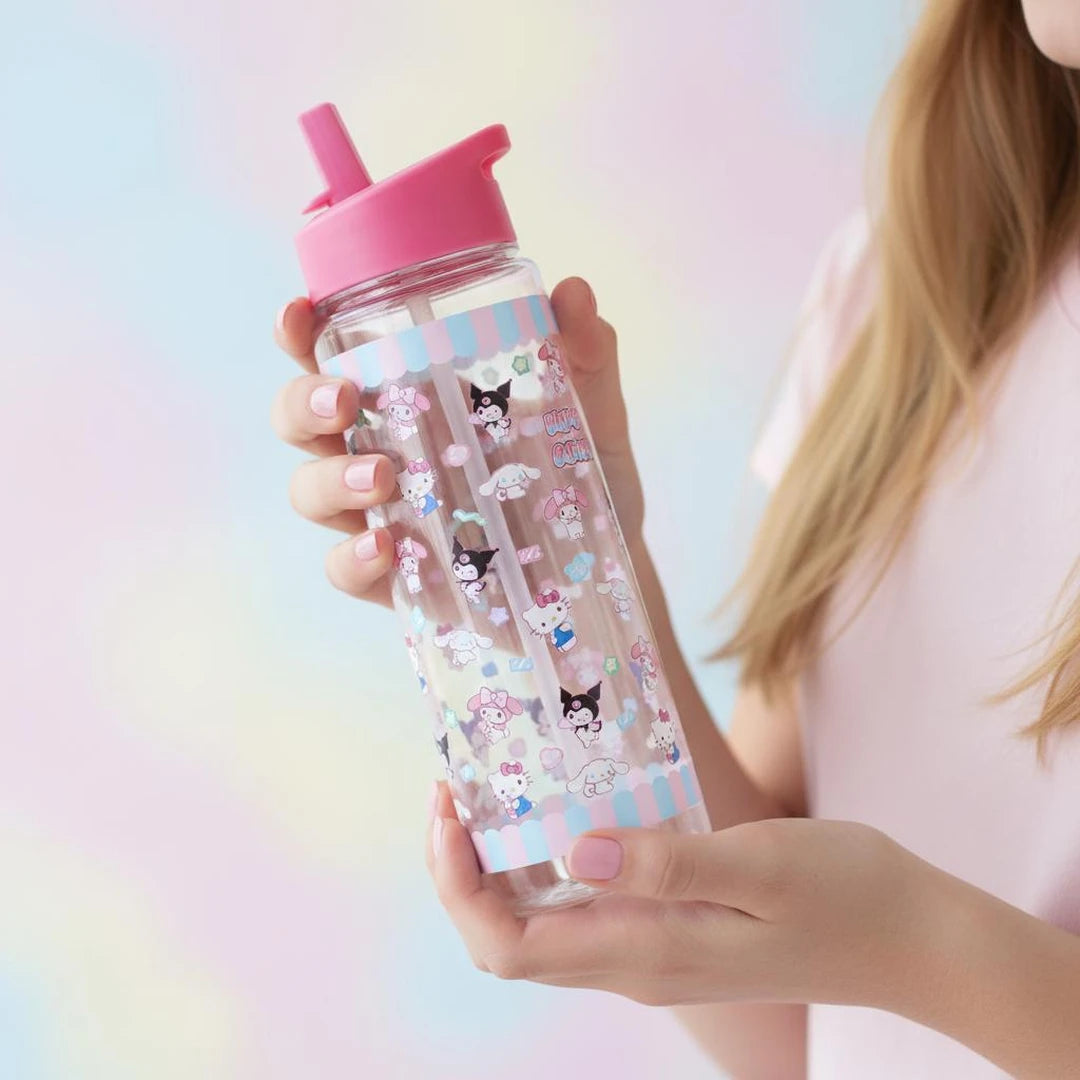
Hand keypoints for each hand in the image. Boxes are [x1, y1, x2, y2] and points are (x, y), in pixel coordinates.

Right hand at [271, 278, 642, 605]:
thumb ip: (586, 354)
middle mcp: (384, 453)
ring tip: (380, 478)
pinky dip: (352, 560)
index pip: (339, 357)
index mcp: (415, 399)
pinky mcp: (399, 579)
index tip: (298, 315)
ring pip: (310, 492)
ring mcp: (385, 518)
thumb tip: (573, 292)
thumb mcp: (591, 413)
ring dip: (329, 479)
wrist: (603, 571)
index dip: (301, 334)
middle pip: (302, 421)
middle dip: (303, 404)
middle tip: (343, 400)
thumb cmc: (580, 482)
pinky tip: (386, 549)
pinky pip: (346, 570)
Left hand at [427, 784, 933, 1011]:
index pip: (508, 945)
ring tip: (495, 793)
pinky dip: (547, 869)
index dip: (459, 886)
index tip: (450, 810)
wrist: (910, 939)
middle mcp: (635, 965)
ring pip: (541, 928)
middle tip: (458, 789)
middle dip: (464, 872)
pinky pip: (583, 913)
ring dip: (500, 869)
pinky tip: (562, 816)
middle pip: (510, 940)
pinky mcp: (674, 935)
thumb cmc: (846, 894)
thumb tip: (569, 852)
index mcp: (645, 951)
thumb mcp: (761, 864)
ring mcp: (653, 956)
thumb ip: (667, 862)